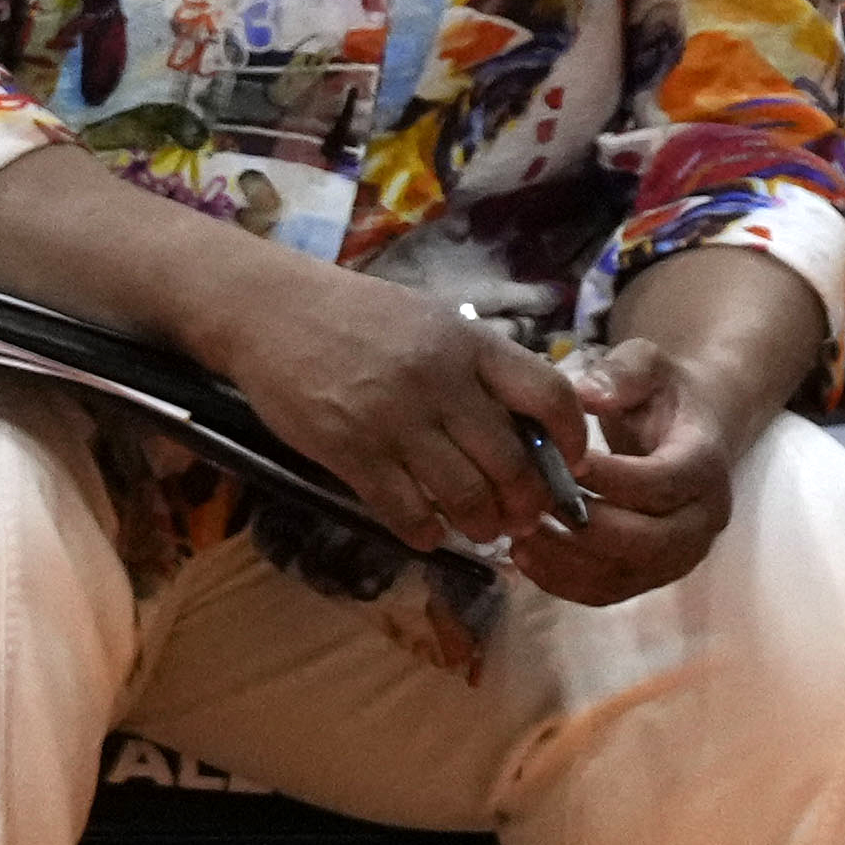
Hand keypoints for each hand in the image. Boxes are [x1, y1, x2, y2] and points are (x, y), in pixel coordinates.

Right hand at [209, 252, 580, 559]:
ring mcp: (394, 419)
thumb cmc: (361, 317)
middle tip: (523, 516)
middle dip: (526, 502)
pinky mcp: (350, 450)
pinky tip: (428, 534)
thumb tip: (531, 425)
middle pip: (511, 462)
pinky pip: (405, 510)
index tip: (571, 463)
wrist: (273, 311)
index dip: (572, 439)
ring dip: (481, 524)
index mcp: (471, 343)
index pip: (549, 395)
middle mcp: (440, 382)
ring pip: (464, 496)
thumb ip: (481, 368)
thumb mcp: (434, 322)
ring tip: (481, 528)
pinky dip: (425, 533)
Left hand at [504, 331, 755, 608]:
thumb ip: (622, 373)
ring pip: (627, 576)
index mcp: (706, 464)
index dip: (615, 479)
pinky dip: (566, 583)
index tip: (566, 465)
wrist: (689, 431)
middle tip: (536, 507)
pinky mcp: (653, 576)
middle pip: (651, 542)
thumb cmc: (662, 396)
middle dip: (589, 530)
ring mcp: (681, 555)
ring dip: (570, 563)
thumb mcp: (647, 365)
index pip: (663, 484)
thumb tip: (588, 393)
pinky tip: (526, 558)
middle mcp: (703, 519)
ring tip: (520, 538)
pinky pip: (610, 593)